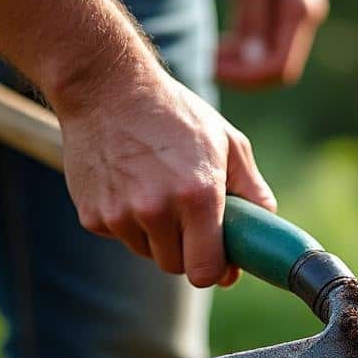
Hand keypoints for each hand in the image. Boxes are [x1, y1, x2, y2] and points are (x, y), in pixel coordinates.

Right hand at [59, 67, 276, 286]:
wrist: (106, 86)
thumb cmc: (173, 111)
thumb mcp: (226, 141)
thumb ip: (251, 188)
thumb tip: (267, 221)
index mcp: (198, 196)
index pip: (205, 271)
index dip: (214, 270)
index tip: (217, 259)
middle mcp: (156, 210)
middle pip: (175, 266)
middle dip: (186, 249)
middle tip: (187, 216)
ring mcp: (119, 214)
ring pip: (146, 252)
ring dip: (155, 235)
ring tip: (155, 189)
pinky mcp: (91, 215)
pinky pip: (118, 235)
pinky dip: (125, 220)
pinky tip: (127, 183)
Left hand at [215, 0, 328, 88]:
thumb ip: (254, 20)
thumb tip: (253, 62)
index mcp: (300, 12)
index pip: (279, 65)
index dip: (247, 76)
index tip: (214, 70)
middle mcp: (302, 20)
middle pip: (277, 68)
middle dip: (243, 74)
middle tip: (210, 66)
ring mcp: (292, 18)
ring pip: (269, 60)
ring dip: (240, 65)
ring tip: (213, 54)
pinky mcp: (278, 13)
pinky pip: (263, 45)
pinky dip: (242, 52)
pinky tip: (222, 47)